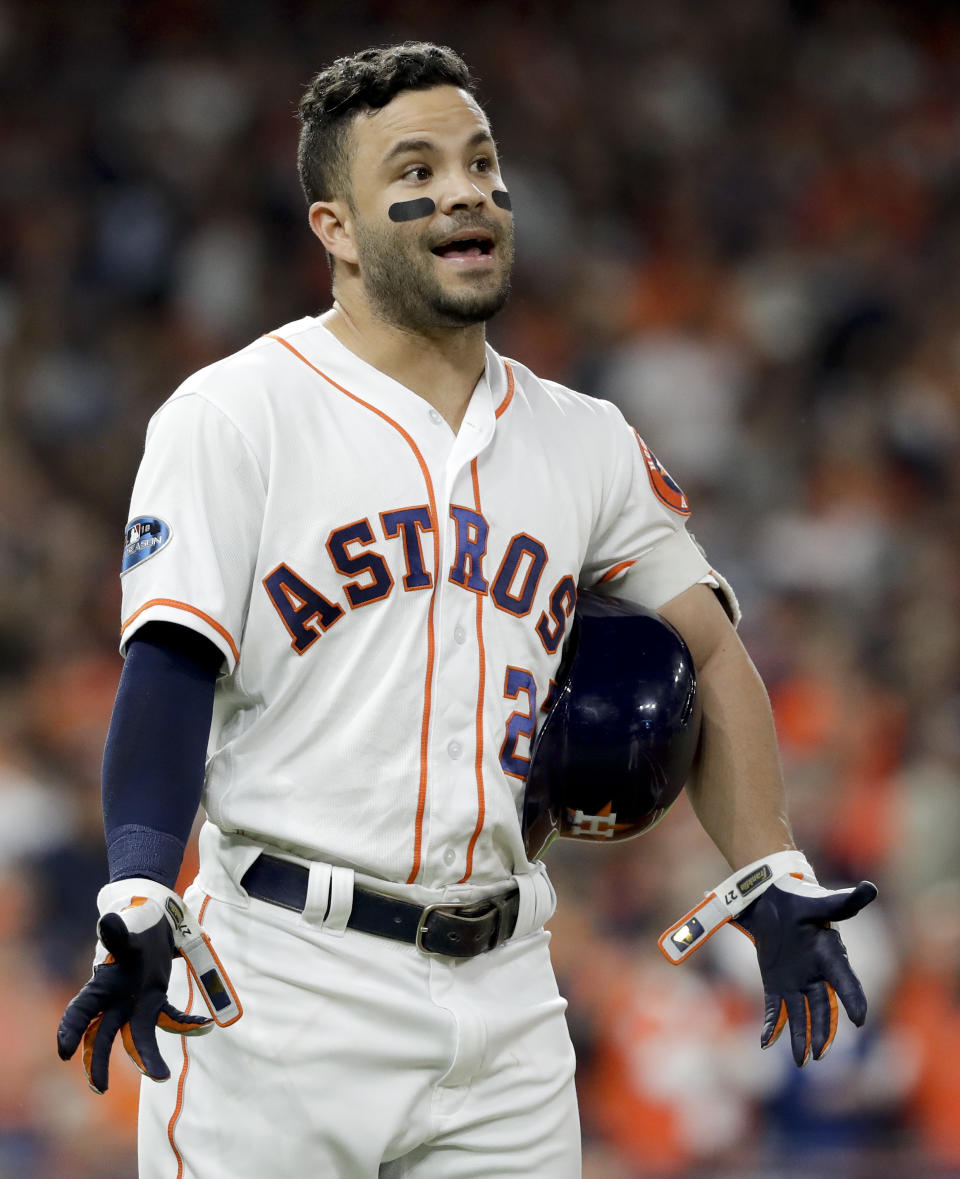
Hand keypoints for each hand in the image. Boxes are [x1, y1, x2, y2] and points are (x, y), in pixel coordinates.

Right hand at [57, 889, 212, 1093]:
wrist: (152, 922)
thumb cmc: (133, 926)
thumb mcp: (127, 930)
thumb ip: (118, 932)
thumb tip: (107, 921)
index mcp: (102, 984)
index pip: (81, 1010)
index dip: (70, 1029)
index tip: (63, 1052)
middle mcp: (116, 1000)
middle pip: (103, 1036)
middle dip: (98, 1062)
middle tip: (101, 1088)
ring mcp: (136, 1004)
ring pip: (137, 1037)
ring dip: (147, 1057)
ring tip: (163, 1076)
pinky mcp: (157, 1001)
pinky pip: (171, 1018)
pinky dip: (186, 1024)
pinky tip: (206, 1025)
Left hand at [734, 875, 876, 1064]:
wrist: (771, 894)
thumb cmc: (798, 896)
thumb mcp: (819, 901)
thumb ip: (842, 902)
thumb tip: (871, 889)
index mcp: (830, 955)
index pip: (846, 981)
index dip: (854, 1000)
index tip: (860, 1020)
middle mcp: (816, 973)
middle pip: (824, 1008)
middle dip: (823, 1032)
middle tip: (820, 1054)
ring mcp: (796, 980)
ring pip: (802, 1015)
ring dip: (801, 1037)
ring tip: (800, 1061)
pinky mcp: (775, 981)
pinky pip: (776, 1008)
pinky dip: (772, 1025)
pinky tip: (766, 1042)